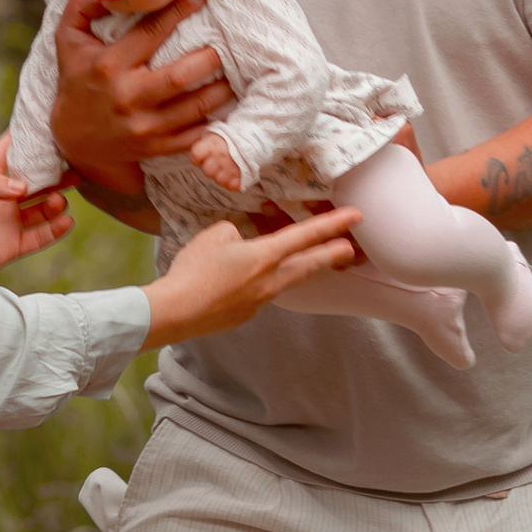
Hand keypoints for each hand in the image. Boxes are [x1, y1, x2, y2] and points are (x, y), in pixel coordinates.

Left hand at [0, 138, 71, 286]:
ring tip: (60, 199)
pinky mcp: (11, 245)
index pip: (13, 149)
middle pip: (37, 178)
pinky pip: (40, 236)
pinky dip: (55, 229)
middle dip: (55, 171)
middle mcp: (1, 195)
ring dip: (56, 201)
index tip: (53, 124)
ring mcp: (8, 221)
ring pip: (43, 207)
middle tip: (73, 165)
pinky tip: (66, 221)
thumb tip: (24, 188)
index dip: (32, 137)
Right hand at [50, 0, 233, 200]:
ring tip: (233, 76)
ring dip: (218, 92)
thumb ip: (81, 8)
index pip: (149, 33)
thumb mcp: (67, 40)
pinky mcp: (153, 147)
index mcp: (109, 66)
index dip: (178, 12)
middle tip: (225, 46)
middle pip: (178, 77)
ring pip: (191, 109)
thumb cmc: (76, 81)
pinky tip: (226, 109)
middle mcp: (126, 96)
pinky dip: (212, 124)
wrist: (71, 138)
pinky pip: (191, 137)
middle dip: (207, 60)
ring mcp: (141, 126)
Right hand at [145, 207, 354, 344]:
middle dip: (331, 255)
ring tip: (310, 264)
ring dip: (299, 270)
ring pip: (286, 281)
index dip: (332, 224)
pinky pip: (257, 293)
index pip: (305, 235)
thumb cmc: (194, 270)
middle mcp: (269, 280)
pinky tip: (238, 282)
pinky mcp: (245, 315)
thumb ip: (234, 234)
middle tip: (350, 248)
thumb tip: (240, 243)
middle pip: (308, 265)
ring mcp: (259, 301)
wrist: (177, 312)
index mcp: (264, 256)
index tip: (355, 216)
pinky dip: (256, 284)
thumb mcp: (214, 237)